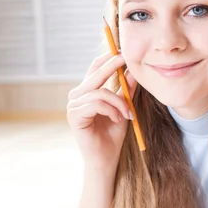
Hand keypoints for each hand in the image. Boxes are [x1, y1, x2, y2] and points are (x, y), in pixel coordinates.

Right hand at [66, 52, 137, 171]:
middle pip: (95, 75)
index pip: (95, 68)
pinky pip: (96, 104)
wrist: (107, 157)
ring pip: (100, 92)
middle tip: (125, 58)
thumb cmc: (114, 132)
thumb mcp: (124, 106)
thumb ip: (126, 90)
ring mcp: (73, 105)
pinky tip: (118, 119)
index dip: (107, 58)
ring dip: (119, 103)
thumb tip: (133, 70)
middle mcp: (78, 95)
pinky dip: (112, 110)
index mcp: (88, 91)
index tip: (122, 50)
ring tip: (127, 114)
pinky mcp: (74, 116)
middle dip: (112, 65)